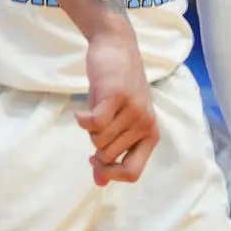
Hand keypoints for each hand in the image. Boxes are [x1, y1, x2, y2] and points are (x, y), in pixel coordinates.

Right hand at [77, 27, 156, 184]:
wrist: (117, 48)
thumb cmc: (115, 89)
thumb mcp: (116, 123)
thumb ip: (111, 152)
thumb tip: (100, 183)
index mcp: (150, 136)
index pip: (132, 173)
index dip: (109, 172)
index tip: (95, 161)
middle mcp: (146, 126)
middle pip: (107, 155)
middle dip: (94, 143)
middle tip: (96, 122)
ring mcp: (133, 111)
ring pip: (98, 140)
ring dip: (88, 128)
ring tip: (94, 110)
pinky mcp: (116, 97)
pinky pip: (93, 123)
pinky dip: (81, 119)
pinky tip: (81, 111)